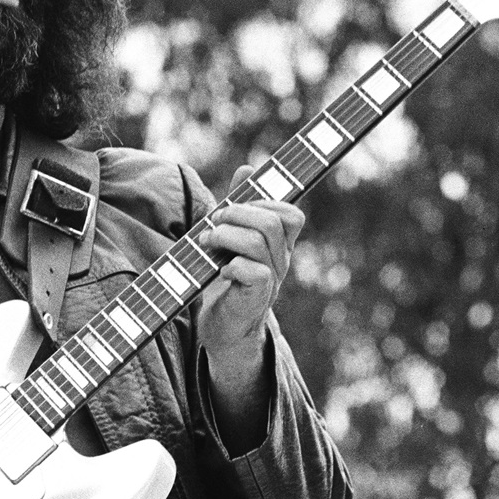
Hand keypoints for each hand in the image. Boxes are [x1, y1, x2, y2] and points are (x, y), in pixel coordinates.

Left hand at [196, 165, 305, 359]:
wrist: (224, 330)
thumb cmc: (226, 281)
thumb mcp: (230, 238)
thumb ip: (240, 205)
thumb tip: (248, 168)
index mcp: (279, 244)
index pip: (292, 214)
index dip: (265, 201)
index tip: (234, 204)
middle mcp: (281, 260)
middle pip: (273, 221)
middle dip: (237, 213)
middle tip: (214, 222)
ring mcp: (272, 280)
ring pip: (258, 241)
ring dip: (225, 236)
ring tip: (207, 243)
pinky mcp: (257, 298)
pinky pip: (254, 271)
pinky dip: (231, 265)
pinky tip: (219, 271)